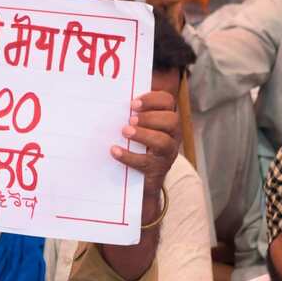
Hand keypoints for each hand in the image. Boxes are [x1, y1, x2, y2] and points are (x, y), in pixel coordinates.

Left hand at [111, 91, 179, 214]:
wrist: (142, 181)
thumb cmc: (137, 147)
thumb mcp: (138, 128)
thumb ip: (131, 115)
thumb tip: (109, 100)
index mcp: (166, 119)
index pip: (167, 101)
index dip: (152, 99)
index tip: (133, 103)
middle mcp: (172, 135)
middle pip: (172, 120)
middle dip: (150, 117)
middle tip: (131, 119)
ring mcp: (167, 154)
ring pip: (163, 142)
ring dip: (143, 135)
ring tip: (125, 131)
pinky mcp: (157, 170)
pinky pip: (145, 163)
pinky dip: (129, 156)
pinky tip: (115, 151)